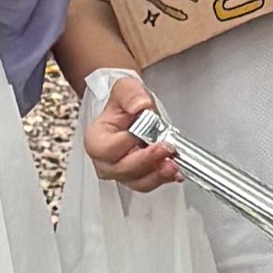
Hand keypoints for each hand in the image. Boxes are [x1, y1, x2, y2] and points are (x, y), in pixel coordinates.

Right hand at [79, 65, 177, 190]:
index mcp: (96, 139)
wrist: (133, 112)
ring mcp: (121, 172)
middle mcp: (105, 161)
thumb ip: (131, 95)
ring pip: (137, 181)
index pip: (108, 148)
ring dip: (157, 174)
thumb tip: (140, 106)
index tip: (145, 134)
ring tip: (174, 163)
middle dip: (146, 160)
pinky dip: (164, 178)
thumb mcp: (125, 89)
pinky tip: (177, 170)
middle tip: (166, 148)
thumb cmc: (124, 104)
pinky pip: (149, 183)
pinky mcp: (138, 177)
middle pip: (122, 169)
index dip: (127, 142)